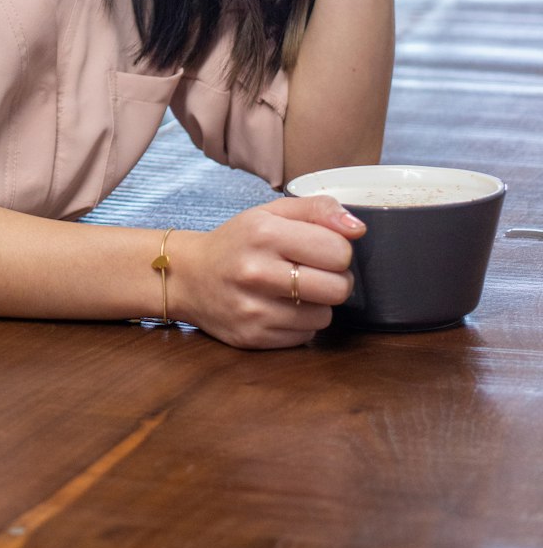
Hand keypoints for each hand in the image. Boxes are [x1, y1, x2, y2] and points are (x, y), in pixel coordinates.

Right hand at [174, 196, 365, 348]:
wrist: (189, 276)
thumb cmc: (238, 241)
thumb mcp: (271, 212)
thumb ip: (317, 209)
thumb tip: (358, 227)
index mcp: (264, 232)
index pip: (338, 251)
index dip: (339, 250)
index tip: (322, 249)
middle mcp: (256, 271)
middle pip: (338, 288)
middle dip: (336, 280)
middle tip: (315, 272)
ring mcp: (253, 309)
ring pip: (324, 316)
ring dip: (318, 303)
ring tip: (296, 290)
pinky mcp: (253, 337)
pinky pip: (305, 336)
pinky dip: (301, 323)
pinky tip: (281, 307)